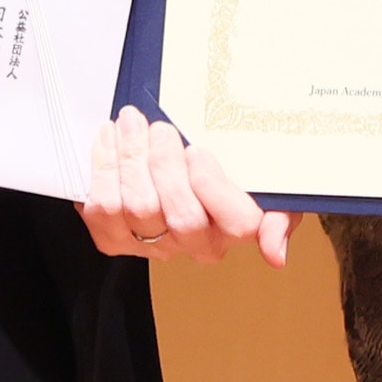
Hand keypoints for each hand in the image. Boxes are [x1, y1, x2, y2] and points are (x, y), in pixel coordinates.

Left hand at [80, 110, 292, 266]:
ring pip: (137, 208)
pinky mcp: (115, 237)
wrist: (176, 157)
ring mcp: (152, 242)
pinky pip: (102, 210)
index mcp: (234, 227)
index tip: (199, 151)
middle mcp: (194, 242)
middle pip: (182, 216)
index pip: (236, 223)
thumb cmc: (223, 167)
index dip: (213, 187)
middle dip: (166, 165)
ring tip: (133, 125)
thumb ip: (279, 215)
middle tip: (160, 129)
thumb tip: (275, 255)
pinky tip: (111, 141)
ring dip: (130, 159)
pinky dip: (102, 168)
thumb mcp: (267, 182)